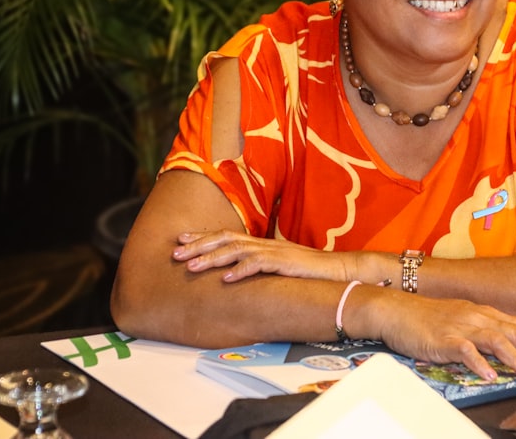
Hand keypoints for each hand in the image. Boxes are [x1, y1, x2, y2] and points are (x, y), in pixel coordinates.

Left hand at [172, 229, 356, 282]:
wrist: (341, 271)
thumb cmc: (310, 273)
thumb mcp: (280, 267)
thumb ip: (260, 267)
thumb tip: (237, 274)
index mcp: (262, 244)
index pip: (227, 236)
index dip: (202, 237)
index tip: (180, 239)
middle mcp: (265, 244)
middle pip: (225, 239)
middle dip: (198, 245)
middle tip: (174, 252)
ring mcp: (275, 252)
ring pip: (237, 250)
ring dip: (212, 258)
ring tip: (191, 266)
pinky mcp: (286, 263)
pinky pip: (260, 265)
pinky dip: (241, 271)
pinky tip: (226, 279)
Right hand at [363, 291, 515, 382]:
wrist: (395, 310)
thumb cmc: (429, 319)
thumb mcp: (464, 322)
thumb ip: (486, 334)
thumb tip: (511, 351)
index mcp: (486, 313)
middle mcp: (479, 316)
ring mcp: (461, 326)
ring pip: (497, 340)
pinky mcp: (443, 338)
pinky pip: (464, 351)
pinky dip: (479, 363)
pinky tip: (491, 376)